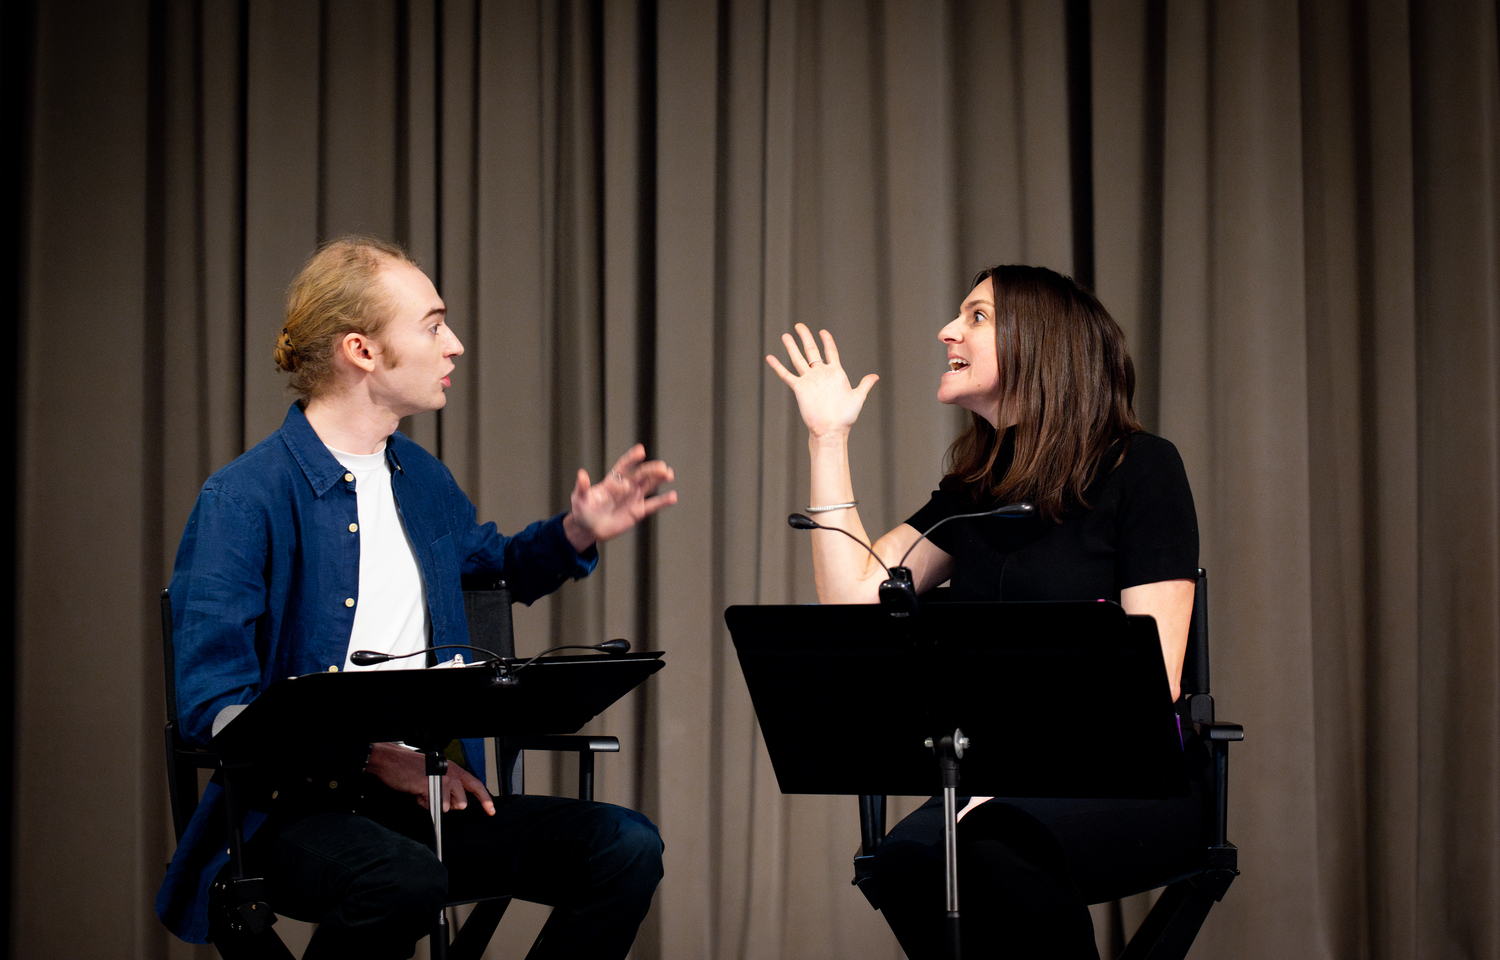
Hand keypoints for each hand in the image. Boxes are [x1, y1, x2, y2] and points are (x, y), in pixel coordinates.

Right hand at [364, 742, 495, 814]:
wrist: (391, 761)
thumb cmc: (410, 769)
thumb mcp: (435, 775)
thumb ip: (447, 788)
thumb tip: (454, 804)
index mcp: (453, 769)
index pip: (475, 785)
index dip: (485, 799)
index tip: (491, 811)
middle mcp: (451, 772)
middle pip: (462, 802)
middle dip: (449, 805)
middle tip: (434, 796)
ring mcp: (441, 779)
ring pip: (448, 806)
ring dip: (434, 804)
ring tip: (423, 792)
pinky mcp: (430, 786)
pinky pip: (434, 806)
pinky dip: (424, 804)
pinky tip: (417, 792)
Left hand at [562, 444, 677, 550]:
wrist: (589, 529)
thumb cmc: (582, 511)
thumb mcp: (579, 499)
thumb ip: (582, 487)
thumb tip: (581, 474)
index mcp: (612, 481)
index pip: (624, 466)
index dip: (632, 458)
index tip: (641, 451)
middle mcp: (625, 487)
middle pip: (641, 475)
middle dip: (652, 470)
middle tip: (663, 468)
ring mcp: (633, 498)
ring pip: (649, 486)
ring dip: (659, 479)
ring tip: (669, 474)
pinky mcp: (638, 512)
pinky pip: (652, 505)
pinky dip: (663, 501)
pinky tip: (673, 496)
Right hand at [765, 323, 878, 437]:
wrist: (831, 429)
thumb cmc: (845, 416)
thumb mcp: (858, 397)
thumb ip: (864, 385)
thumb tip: (875, 376)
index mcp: (835, 373)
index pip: (830, 352)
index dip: (827, 341)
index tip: (823, 331)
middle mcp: (821, 374)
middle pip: (811, 350)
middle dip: (805, 337)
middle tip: (799, 325)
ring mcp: (809, 380)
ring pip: (798, 359)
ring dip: (791, 347)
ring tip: (785, 336)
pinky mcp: (799, 388)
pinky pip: (787, 375)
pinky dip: (778, 367)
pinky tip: (770, 357)